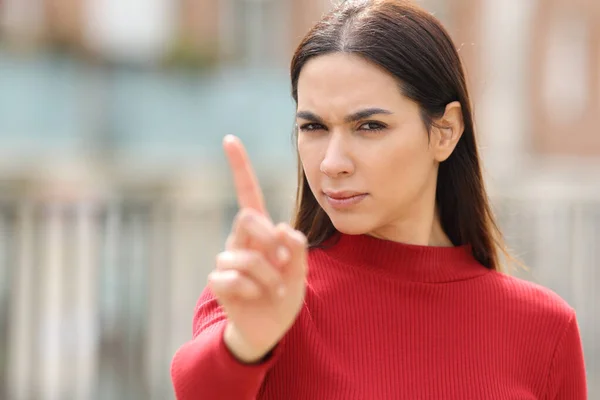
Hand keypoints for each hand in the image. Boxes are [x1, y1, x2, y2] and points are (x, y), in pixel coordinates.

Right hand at [208, 135, 307, 362]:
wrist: (269, 328)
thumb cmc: (284, 293)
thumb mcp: (300, 269)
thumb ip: (296, 248)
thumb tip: (282, 227)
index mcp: (260, 231)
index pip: (247, 193)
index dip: (239, 167)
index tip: (229, 139)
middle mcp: (241, 240)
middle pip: (246, 216)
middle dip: (268, 238)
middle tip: (283, 261)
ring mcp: (227, 261)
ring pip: (244, 256)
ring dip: (268, 277)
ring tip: (274, 290)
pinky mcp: (218, 282)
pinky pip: (232, 278)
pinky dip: (252, 290)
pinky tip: (256, 297)